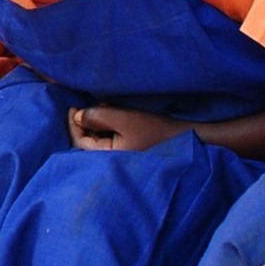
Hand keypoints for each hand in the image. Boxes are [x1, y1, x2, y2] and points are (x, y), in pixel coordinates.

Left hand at [69, 105, 188, 152]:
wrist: (191, 138)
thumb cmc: (158, 130)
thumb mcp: (125, 119)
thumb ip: (98, 116)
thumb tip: (77, 116)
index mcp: (109, 158)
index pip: (81, 142)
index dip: (74, 124)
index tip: (73, 106)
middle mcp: (114, 161)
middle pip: (89, 142)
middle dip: (86, 122)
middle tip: (87, 104)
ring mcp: (123, 156)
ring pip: (101, 139)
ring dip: (98, 122)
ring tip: (103, 105)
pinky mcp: (132, 150)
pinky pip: (113, 138)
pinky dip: (110, 125)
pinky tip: (114, 112)